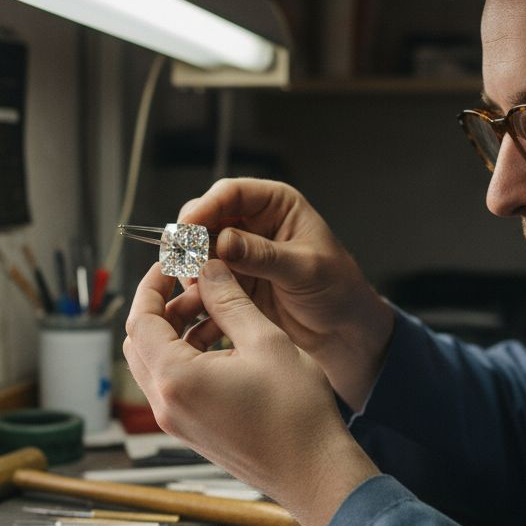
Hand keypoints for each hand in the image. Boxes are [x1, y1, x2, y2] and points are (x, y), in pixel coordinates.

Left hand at [123, 260, 378, 525]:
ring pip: (155, 364)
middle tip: (193, 286)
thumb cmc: (296, 416)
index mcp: (176, 379)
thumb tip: (210, 272)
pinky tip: (222, 344)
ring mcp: (177, 422)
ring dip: (175, 333)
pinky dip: (186, 358)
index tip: (171, 266)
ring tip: (215, 312)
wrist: (313, 471)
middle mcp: (166, 404)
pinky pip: (174, 385)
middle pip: (139, 342)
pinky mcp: (193, 431)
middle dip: (162, 308)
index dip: (152, 286)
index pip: (140, 320)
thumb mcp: (265, 341)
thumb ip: (230, 301)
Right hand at [177, 178, 393, 409]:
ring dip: (190, 266)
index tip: (187, 228)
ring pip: (198, 249)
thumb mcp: (305, 269)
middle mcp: (253, 223)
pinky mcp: (232, 281)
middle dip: (191, 238)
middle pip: (206, 217)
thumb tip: (224, 241)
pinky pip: (202, 278)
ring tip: (194, 286)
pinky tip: (198, 301)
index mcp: (277, 205)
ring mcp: (240, 253)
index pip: (231, 194)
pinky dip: (196, 288)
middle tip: (184, 261)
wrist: (342, 331)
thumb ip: (264, 255)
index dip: (205, 208)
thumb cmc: (338, 290)